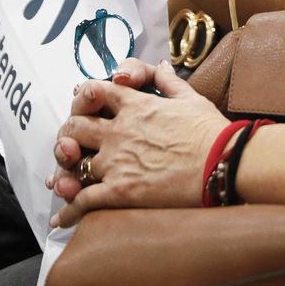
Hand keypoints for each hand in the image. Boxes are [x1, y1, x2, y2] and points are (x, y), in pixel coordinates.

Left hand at [48, 59, 227, 227]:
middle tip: (70, 146)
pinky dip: (69, 211)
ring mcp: (117, 161)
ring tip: (61, 183)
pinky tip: (63, 219)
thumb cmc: (213, 133)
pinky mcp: (120, 192)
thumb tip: (161, 66)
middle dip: (68, 135)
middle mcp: (119, 131)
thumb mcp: (191, 98)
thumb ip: (169, 81)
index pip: (94, 91)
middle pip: (74, 126)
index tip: (81, 104)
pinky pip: (83, 201)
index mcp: (135, 105)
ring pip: (73, 163)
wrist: (223, 164)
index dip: (83, 97)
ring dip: (64, 173)